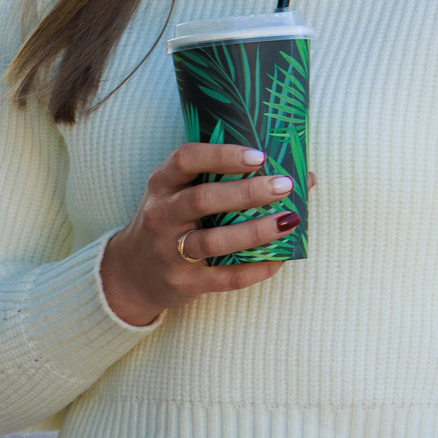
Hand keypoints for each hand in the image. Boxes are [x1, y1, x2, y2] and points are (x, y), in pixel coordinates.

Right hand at [100, 143, 298, 326]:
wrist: (133, 273)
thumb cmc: (174, 222)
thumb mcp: (182, 194)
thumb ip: (229, 181)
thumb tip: (304, 177)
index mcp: (162, 183)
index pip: (187, 159)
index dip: (223, 155)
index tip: (259, 156)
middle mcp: (162, 214)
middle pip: (203, 199)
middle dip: (247, 192)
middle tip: (284, 186)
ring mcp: (169, 251)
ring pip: (214, 241)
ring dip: (255, 231)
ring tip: (287, 222)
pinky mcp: (182, 282)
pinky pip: (223, 277)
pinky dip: (253, 269)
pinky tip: (279, 259)